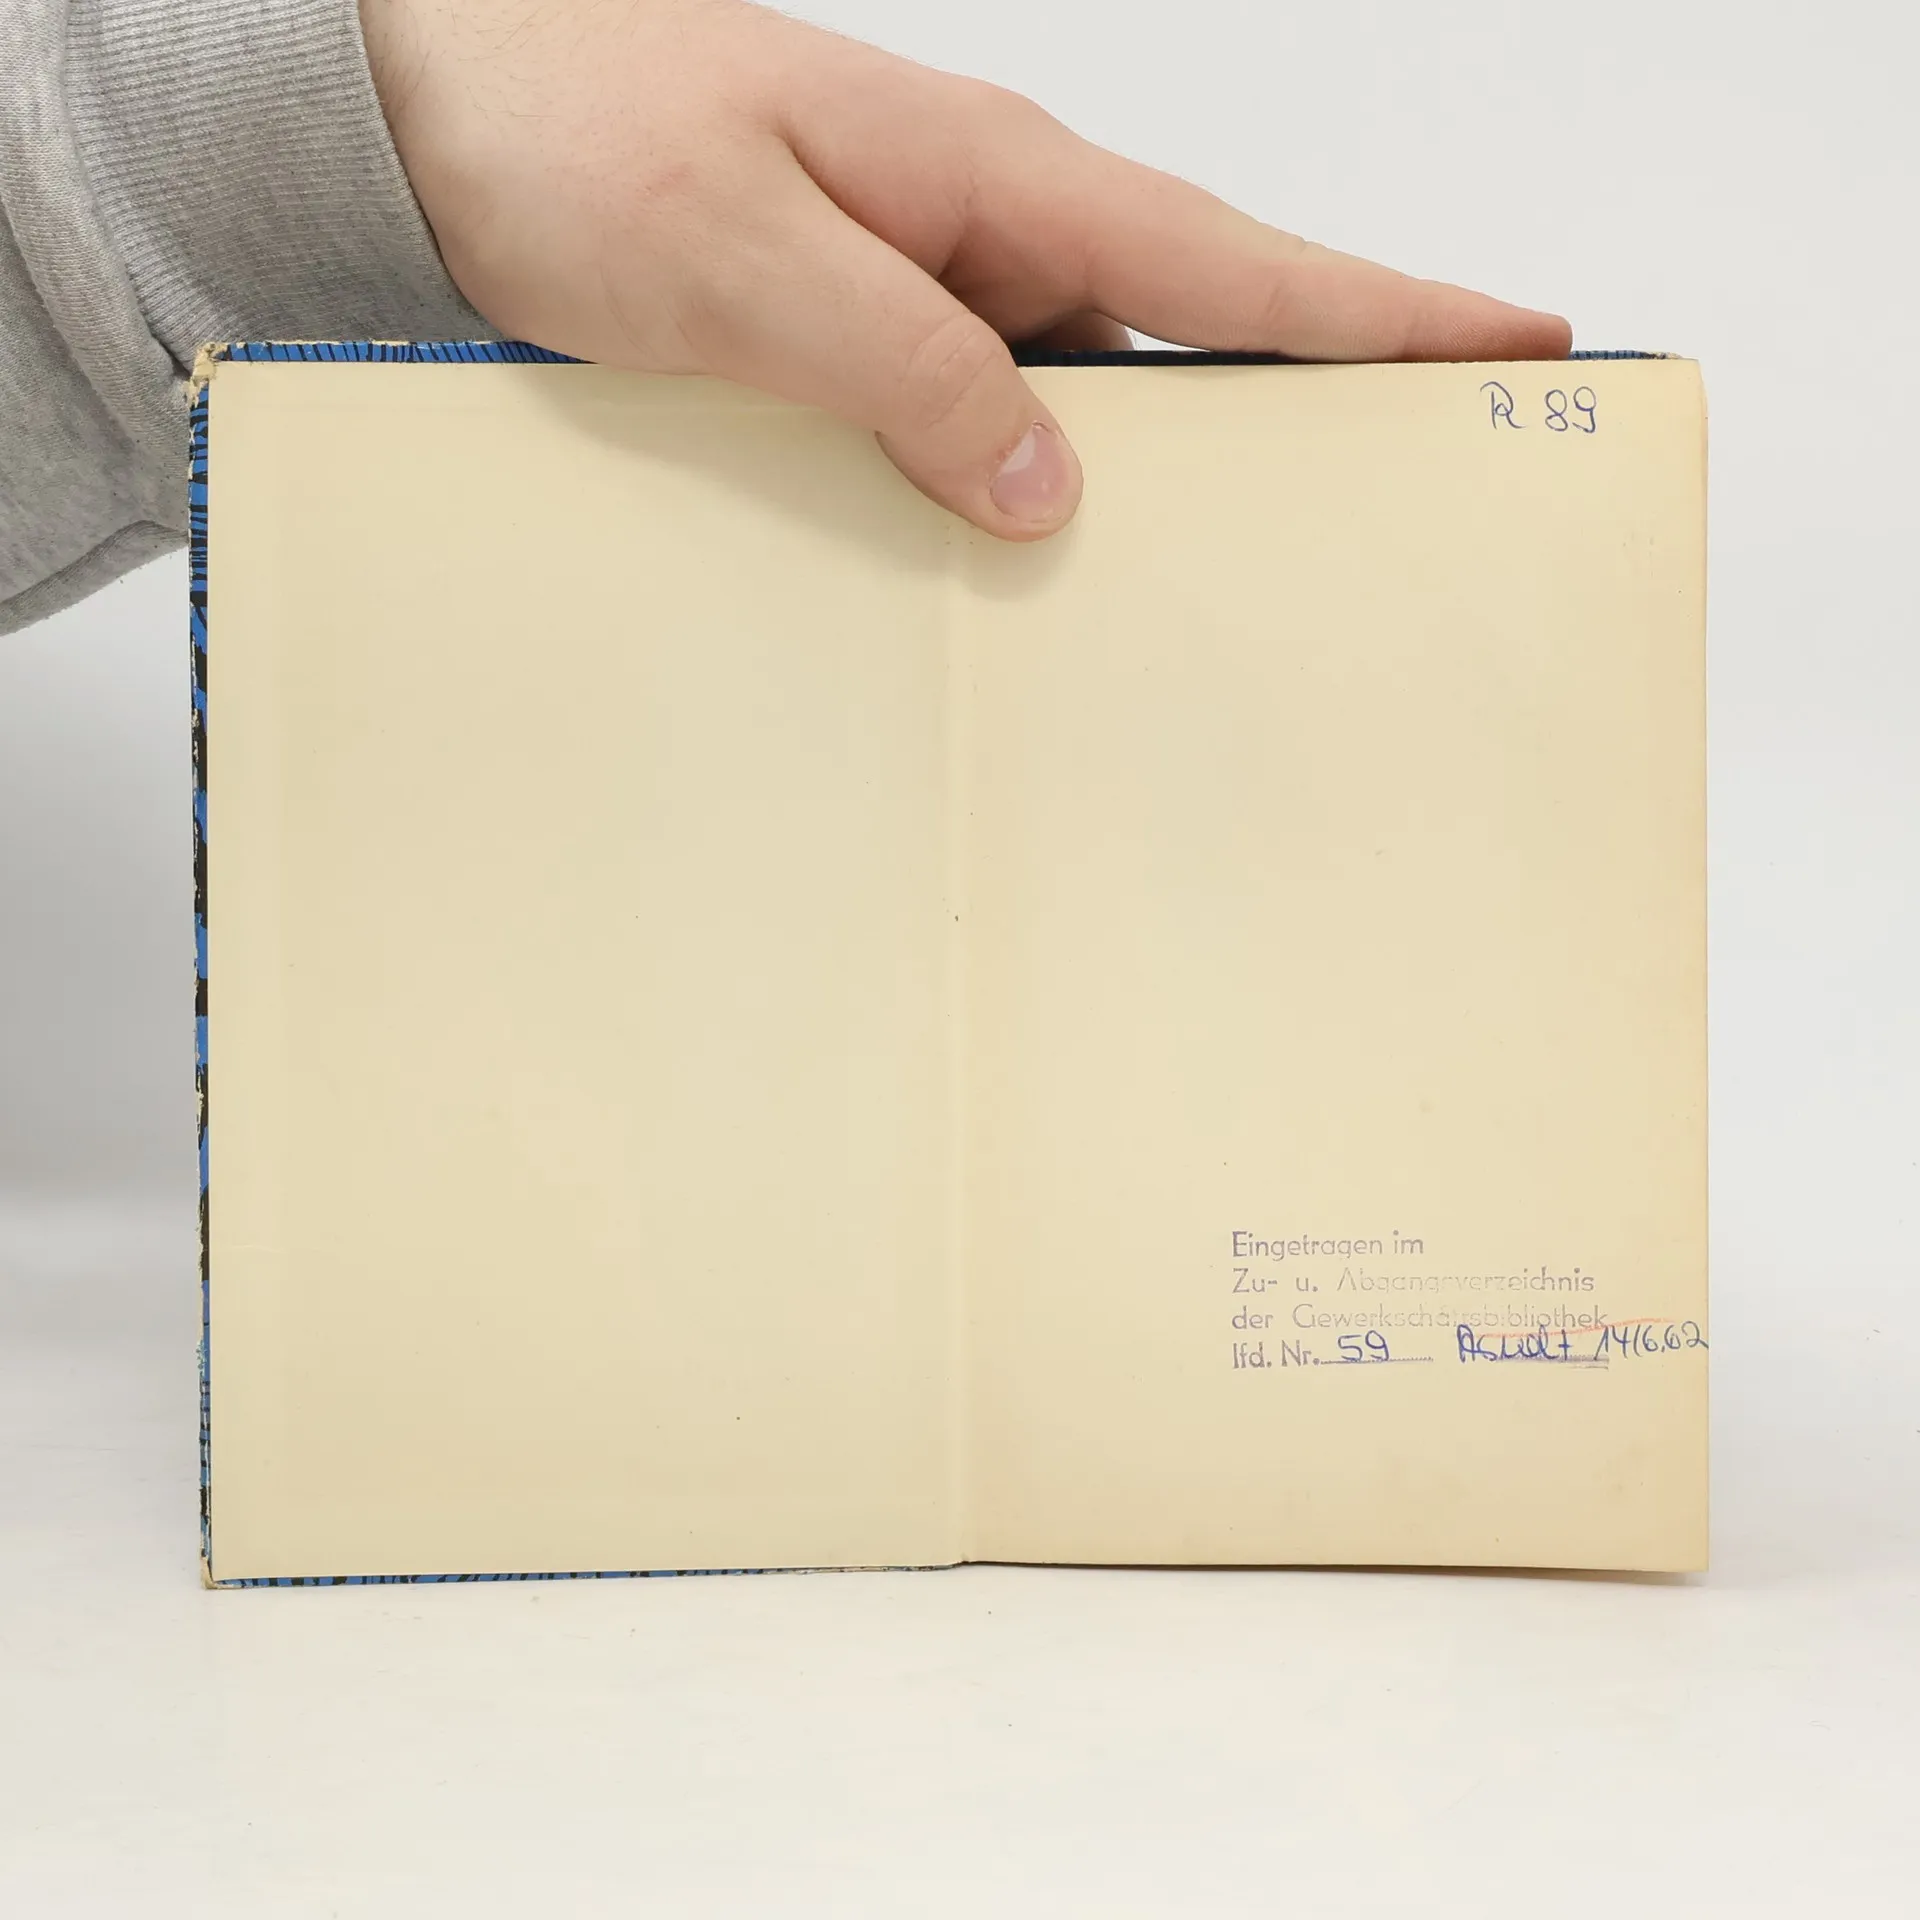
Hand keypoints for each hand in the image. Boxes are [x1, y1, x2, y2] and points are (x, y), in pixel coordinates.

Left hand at [359, 0, 1570, 539]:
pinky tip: (1032, 567)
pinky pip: (984, 422)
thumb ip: (902, 361)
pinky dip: (1025, 490)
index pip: (1227, 265)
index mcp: (991, 182)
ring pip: (1087, 398)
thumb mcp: (739, 260)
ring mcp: (928, 285)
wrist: (425, 118)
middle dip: (1311, 416)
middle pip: (1192, 341)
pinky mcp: (867, 340)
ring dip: (1156, 481)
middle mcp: (982, 232)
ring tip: (1239, 587)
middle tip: (1416, 506)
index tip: (1520, 341)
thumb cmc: (563, 138)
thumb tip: (1049, 480)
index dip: (1379, 313)